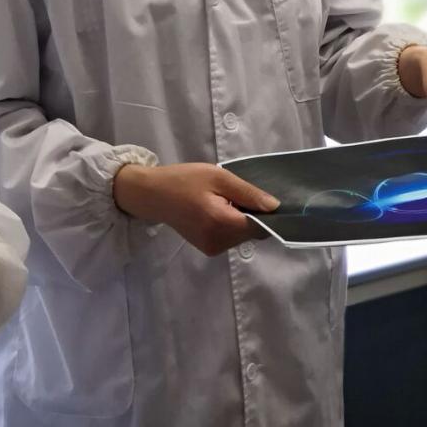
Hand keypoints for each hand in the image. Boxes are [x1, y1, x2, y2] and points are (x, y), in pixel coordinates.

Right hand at [113, 163, 279, 257]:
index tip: (263, 197)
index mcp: (220, 223)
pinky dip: (232, 224)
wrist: (152, 195)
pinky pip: (232, 238)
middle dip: (253, 214)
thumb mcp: (219, 177)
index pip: (260, 227)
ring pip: (243, 236)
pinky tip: (220, 209)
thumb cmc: (184, 180)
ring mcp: (212, 248)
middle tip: (237, 193)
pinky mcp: (208, 249)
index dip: (268, 213)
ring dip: (242, 219)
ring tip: (225, 200)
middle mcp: (218, 242)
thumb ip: (248, 193)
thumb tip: (275, 207)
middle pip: (253, 232)